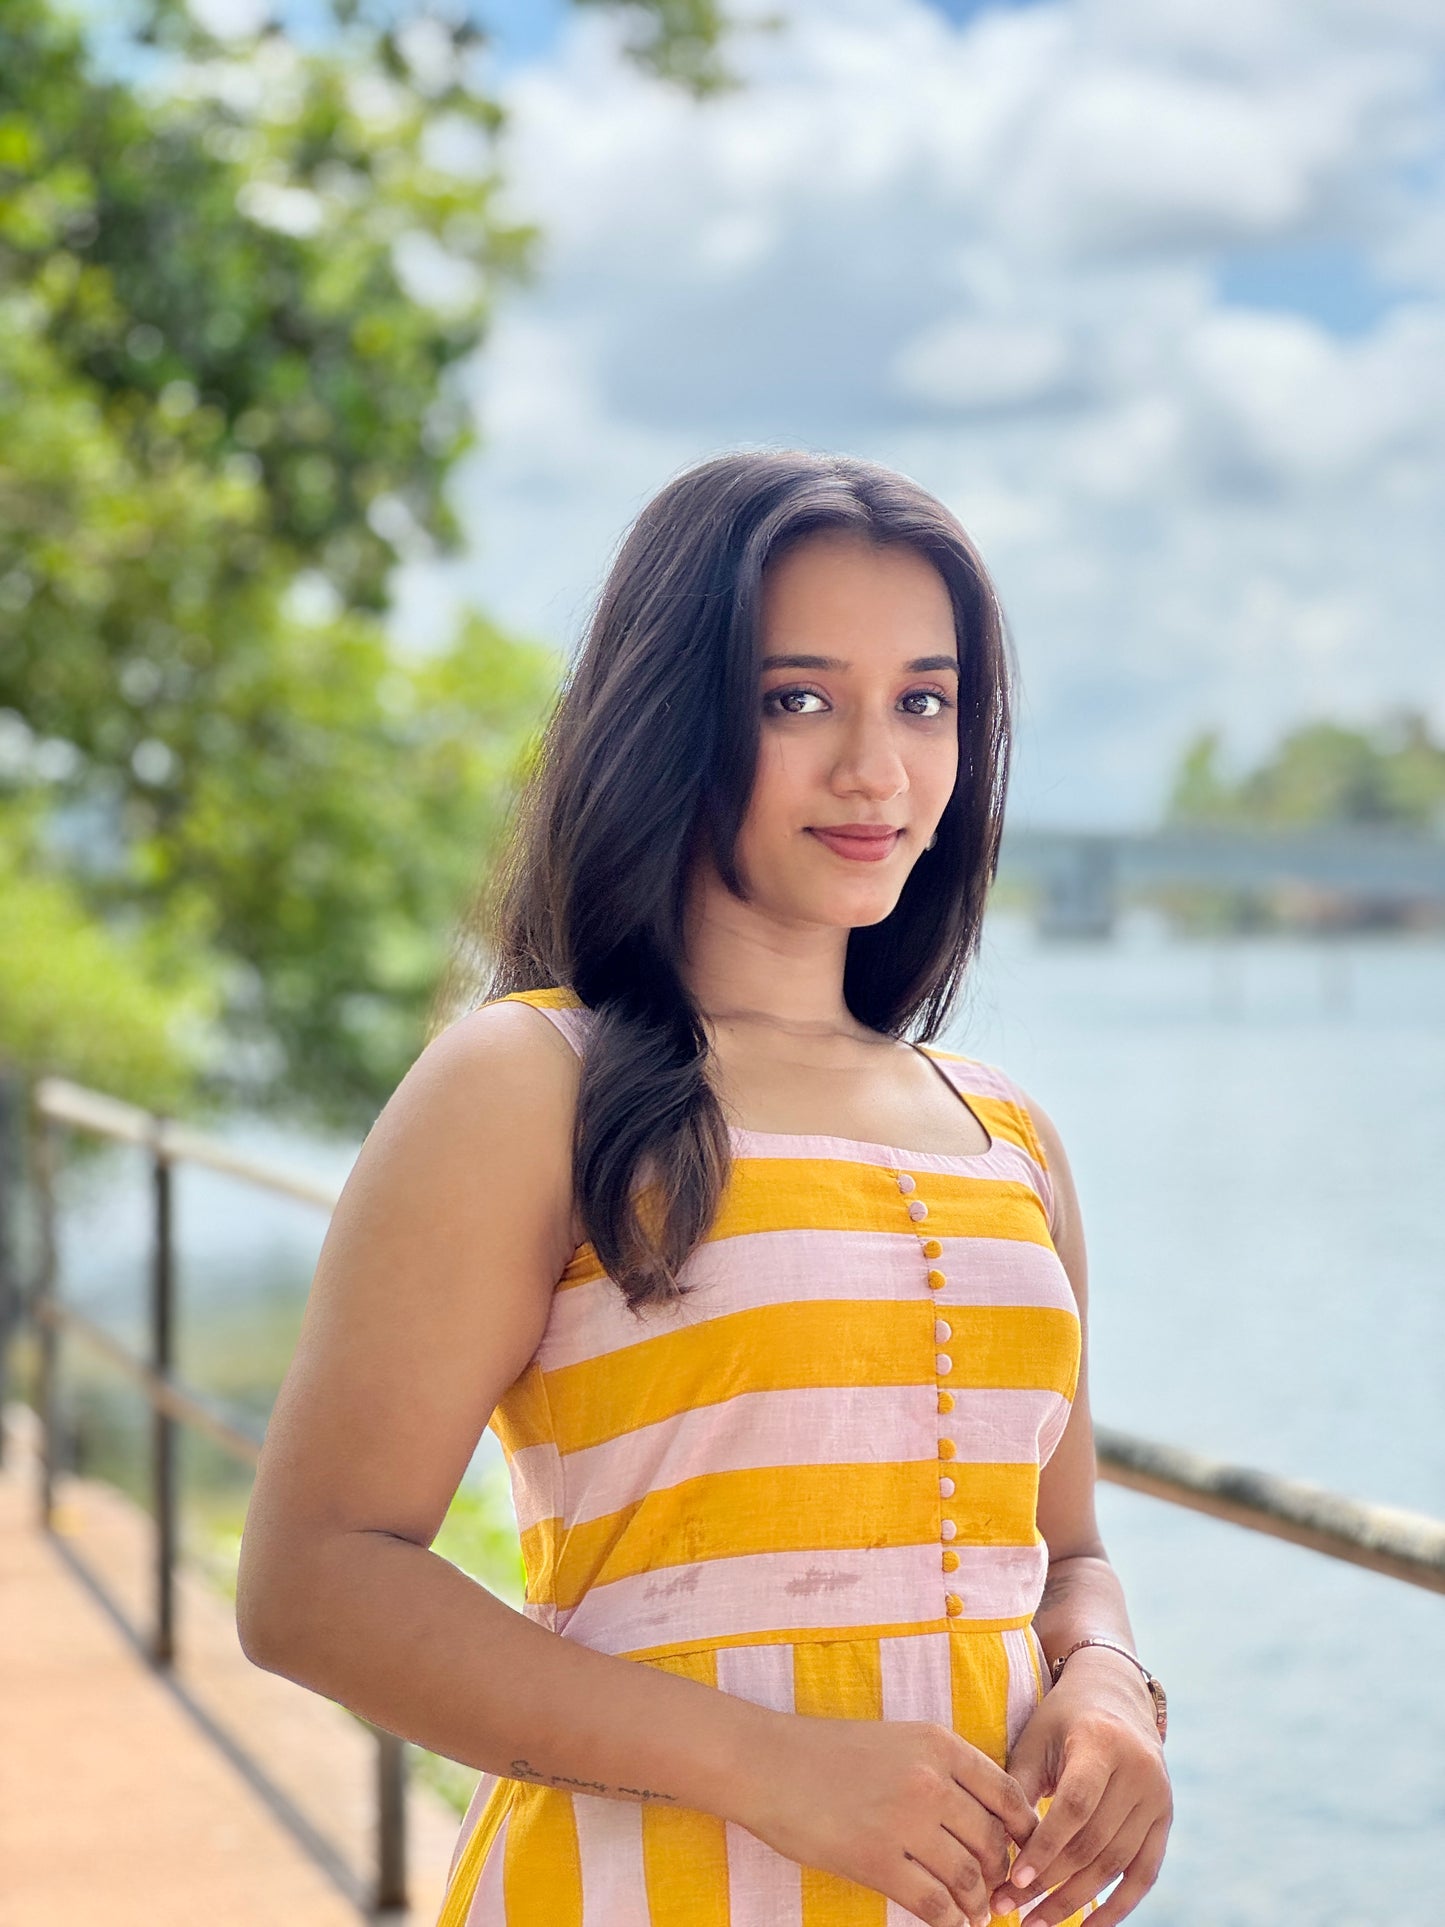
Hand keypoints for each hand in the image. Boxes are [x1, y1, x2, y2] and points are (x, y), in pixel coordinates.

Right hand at [735, 1713, 1041, 1926]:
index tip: (1022, 1853)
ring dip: (977, 1904)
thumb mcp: (896, 1741)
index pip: (1007, 1794)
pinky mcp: (876, 1861)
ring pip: (968, 1877)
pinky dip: (949, 1921)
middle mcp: (930, 1780)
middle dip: (1000, 1874)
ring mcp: (904, 1821)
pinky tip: (947, 1923)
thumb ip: (942, 1771)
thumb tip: (986, 1822)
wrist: (767, 1763)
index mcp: (938, 1744)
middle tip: (994, 1891)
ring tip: (974, 1914)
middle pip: (992, 1841)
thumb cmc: (829, 1753)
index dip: (1024, 1832)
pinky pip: (934, 1904)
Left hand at [986, 1650, 1171, 1924]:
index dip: (1044, 1848)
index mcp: (1101, 1742)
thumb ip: (1019, 1788)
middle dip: (1050, 1883)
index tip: (1013, 1882)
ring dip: (1075, 1902)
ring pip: (1115, 1864)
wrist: (1114, 1694)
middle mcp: (1138, 1770)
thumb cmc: (1062, 1719)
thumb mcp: (1035, 1739)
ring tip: (1035, 1922)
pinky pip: (1144, 1874)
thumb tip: (996, 1850)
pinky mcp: (1165, 1819)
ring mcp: (1157, 1796)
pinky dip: (1117, 1906)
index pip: (1074, 1807)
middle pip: (1093, 1842)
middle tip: (1008, 1908)